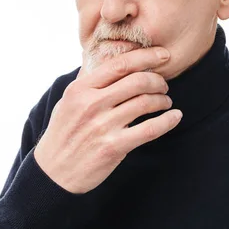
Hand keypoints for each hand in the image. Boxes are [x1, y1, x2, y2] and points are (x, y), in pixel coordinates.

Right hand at [33, 47, 182, 193]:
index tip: (163, 55)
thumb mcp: (68, 101)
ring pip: (146, 102)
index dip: (147, 56)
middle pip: (137, 81)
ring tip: (165, 102)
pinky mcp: (113, 147)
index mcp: (81, 89)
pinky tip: (175, 117)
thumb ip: (89, 81)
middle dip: (158, 80)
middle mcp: (91, 104)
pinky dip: (168, 121)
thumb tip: (108, 58)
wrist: (53, 172)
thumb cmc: (63, 133)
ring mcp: (102, 126)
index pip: (120, 64)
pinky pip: (150, 129)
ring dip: (163, 100)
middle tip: (164, 85)